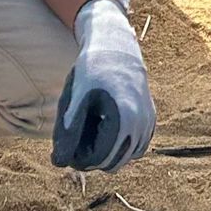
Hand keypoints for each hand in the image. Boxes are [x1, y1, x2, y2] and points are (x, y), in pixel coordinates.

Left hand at [53, 0, 155, 171]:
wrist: (116, 47)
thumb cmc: (92, 71)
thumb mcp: (75, 99)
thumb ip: (68, 132)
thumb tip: (59, 163)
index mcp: (124, 120)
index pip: (99, 159)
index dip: (78, 159)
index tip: (66, 147)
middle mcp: (141, 125)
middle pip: (113, 163)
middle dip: (92, 158)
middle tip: (75, 139)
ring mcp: (149, 123)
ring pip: (126, 158)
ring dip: (107, 153)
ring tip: (89, 130)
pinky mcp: (151, 120)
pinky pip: (136, 148)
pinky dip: (120, 146)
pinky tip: (104, 129)